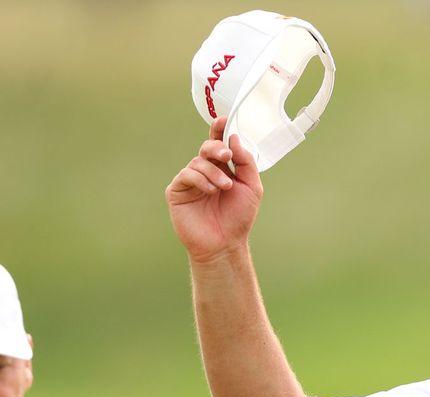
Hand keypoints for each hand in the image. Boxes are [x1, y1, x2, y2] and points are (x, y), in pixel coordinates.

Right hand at [166, 116, 263, 263]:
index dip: (219, 130)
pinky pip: (186, 175)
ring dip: (213, 172)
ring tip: (224, 188)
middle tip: (226, 156)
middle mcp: (205, 172)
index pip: (219, 144)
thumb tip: (234, 138)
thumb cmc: (238, 218)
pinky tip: (210, 191)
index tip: (223, 119)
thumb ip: (246, 162)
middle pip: (206, 148)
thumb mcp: (251, 187)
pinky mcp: (177, 192)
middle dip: (216, 147)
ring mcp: (190, 181)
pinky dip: (200, 180)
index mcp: (222, 169)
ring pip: (198, 162)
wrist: (225, 243)